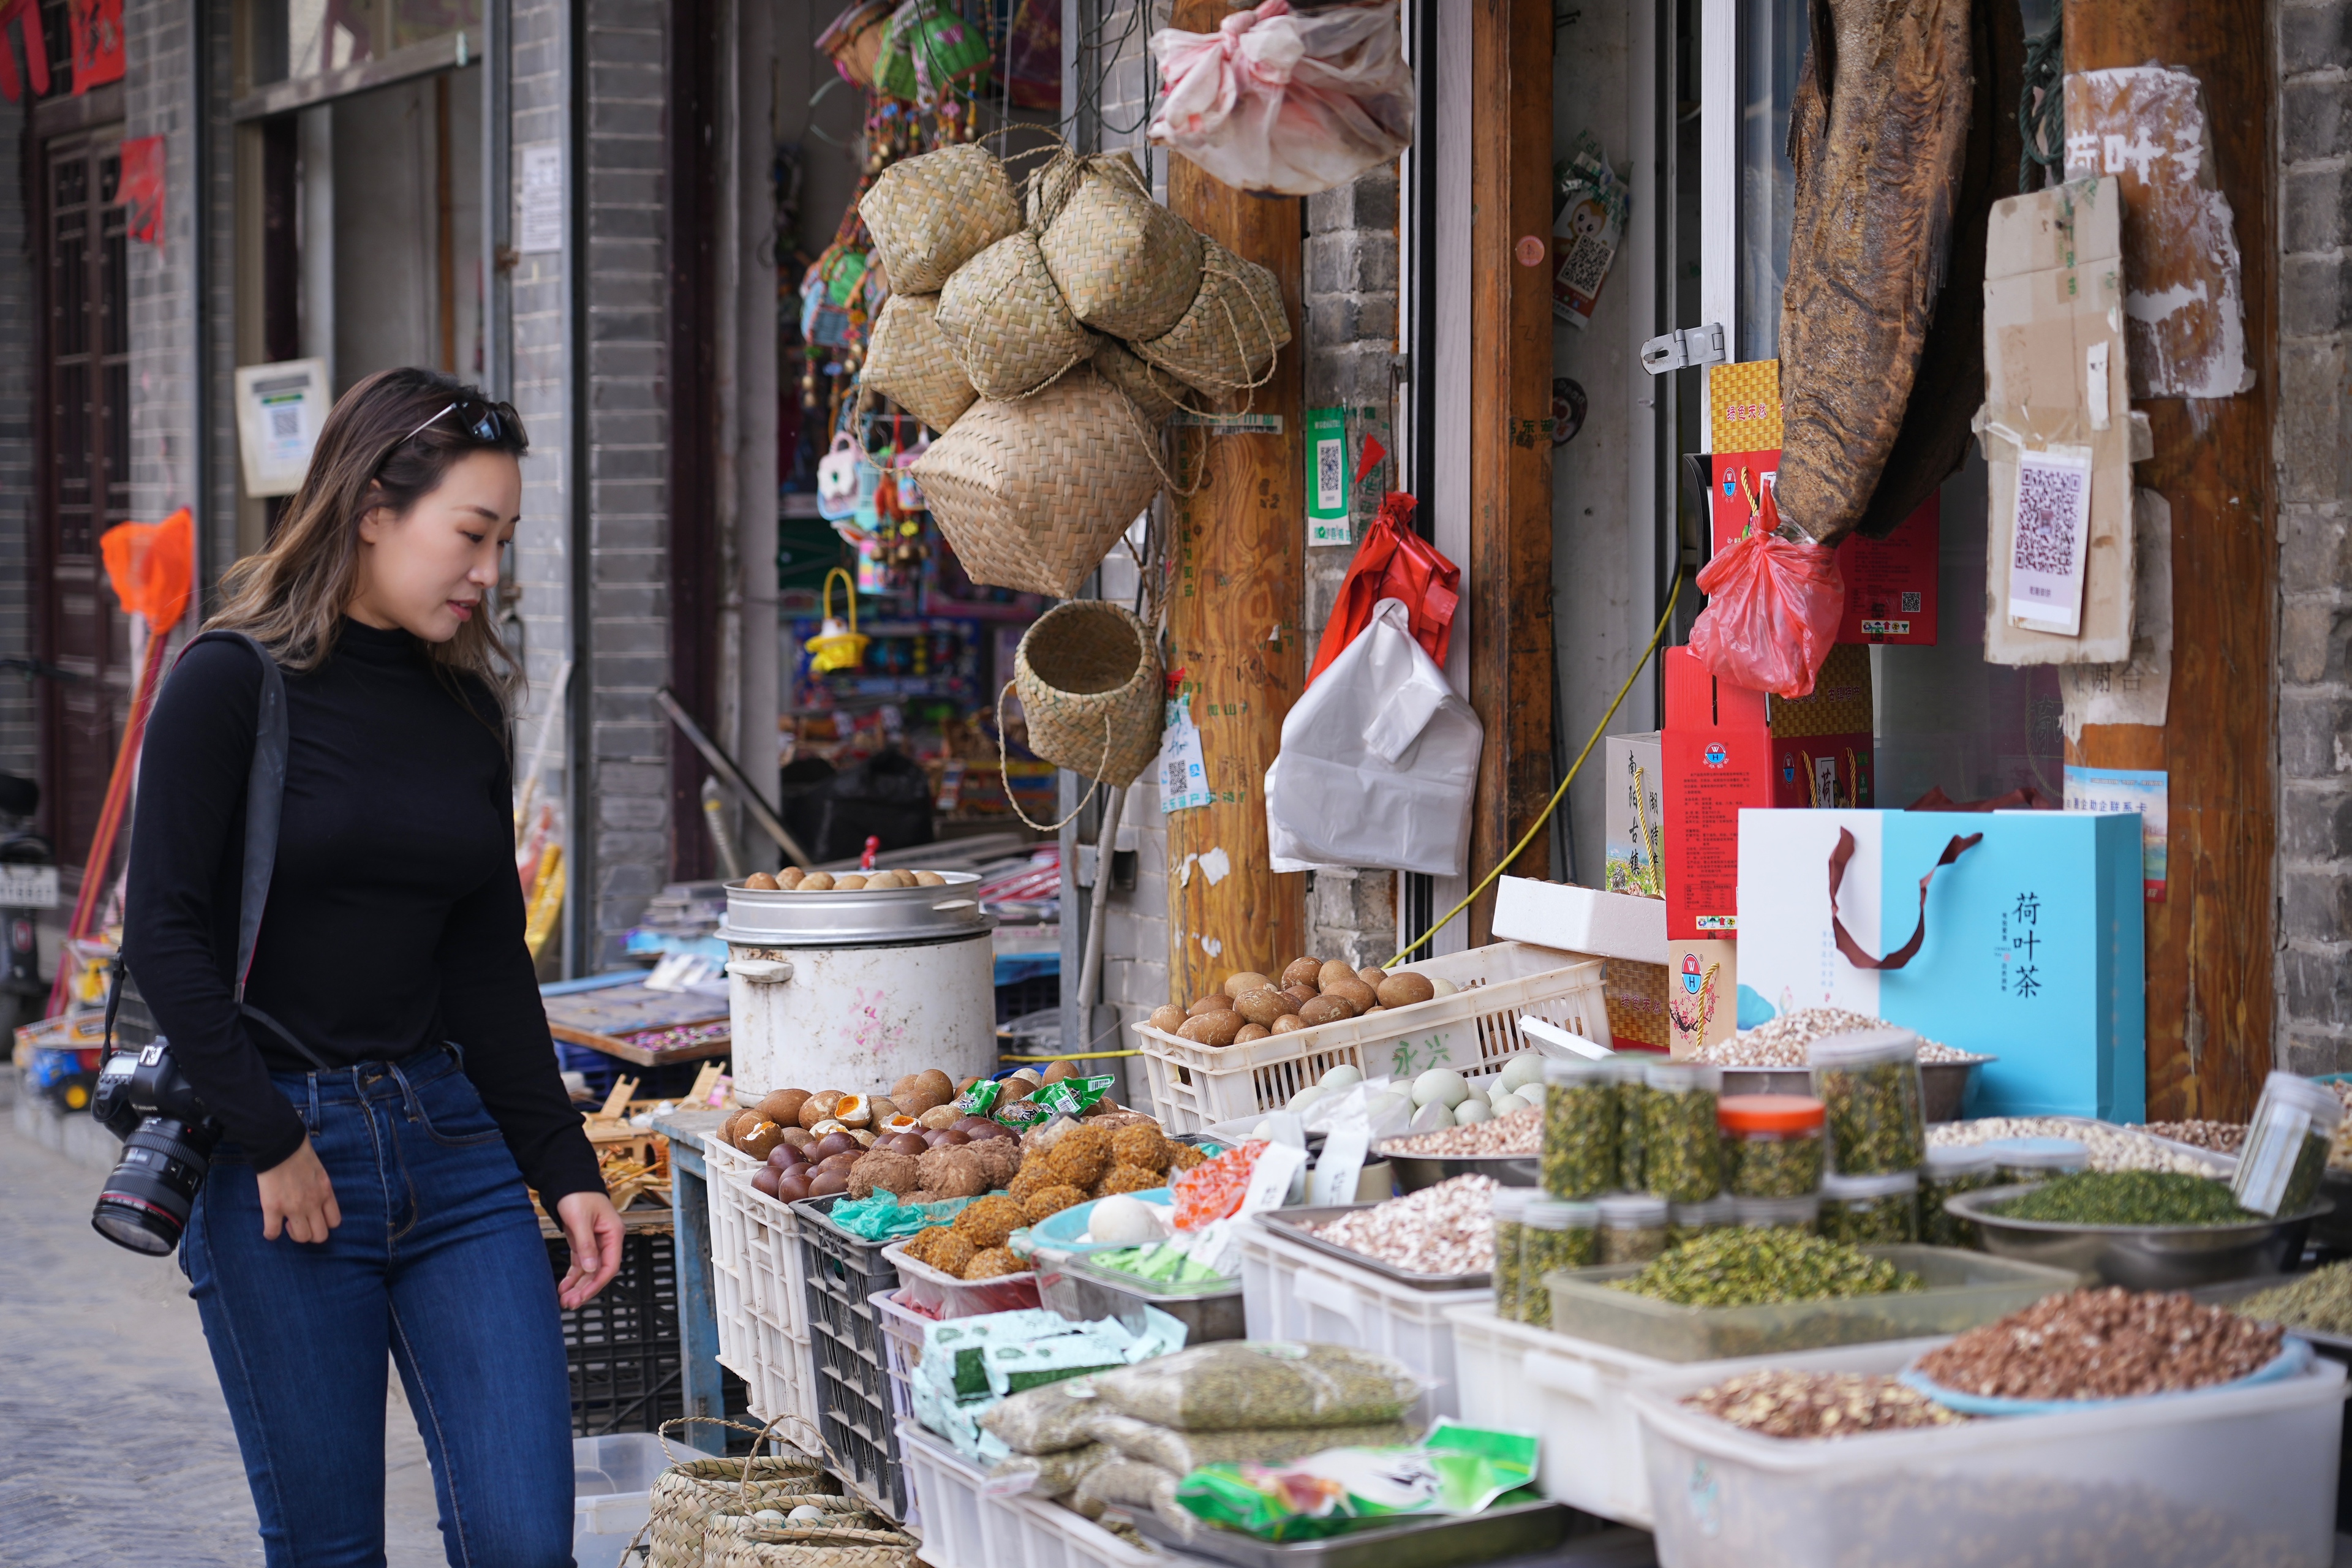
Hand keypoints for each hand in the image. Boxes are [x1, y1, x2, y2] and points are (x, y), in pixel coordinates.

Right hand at [257, 1136, 341, 1243]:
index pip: (335, 1222)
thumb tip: (317, 1197)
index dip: (324, 1224)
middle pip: (320, 1236)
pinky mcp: (273, 1208)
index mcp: (325, 1193)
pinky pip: (272, 1233)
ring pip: (301, 1238)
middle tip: (300, 1222)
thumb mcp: (320, 1172)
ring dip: (293, 1234)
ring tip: (286, 1222)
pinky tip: (270, 1227)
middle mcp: (313, 1204)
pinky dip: (271, 1234)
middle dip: (310, 1233)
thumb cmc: (299, 1153)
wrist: (280, 1146)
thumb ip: (320, 1188)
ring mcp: (294, 1208)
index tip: (313, 1217)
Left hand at [554, 1190, 624, 1307]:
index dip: (598, 1282)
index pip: (610, 1265)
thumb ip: (586, 1245)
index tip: (584, 1295)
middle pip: (599, 1271)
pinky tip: (564, 1287)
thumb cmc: (577, 1195)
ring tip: (565, 1301)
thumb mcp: (580, 1219)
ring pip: (589, 1270)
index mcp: (613, 1233)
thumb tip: (591, 1269)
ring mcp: (595, 1242)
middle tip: (571, 1303)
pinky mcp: (583, 1242)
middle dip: (585, 1289)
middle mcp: (607, 1240)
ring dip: (578, 1286)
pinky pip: (580, 1264)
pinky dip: (573, 1276)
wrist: (567, 1180)